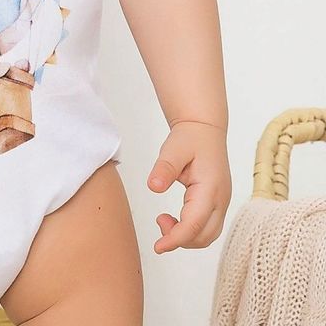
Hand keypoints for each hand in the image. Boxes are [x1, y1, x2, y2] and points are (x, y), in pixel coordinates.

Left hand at [147, 120, 231, 253]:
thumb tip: (153, 187)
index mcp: (210, 188)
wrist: (205, 129)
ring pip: (207, 235)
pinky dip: (191, 231)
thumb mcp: (172, 148)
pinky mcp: (218, 203)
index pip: (194, 225)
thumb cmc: (190, 138)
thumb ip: (164, 168)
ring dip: (186, 237)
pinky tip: (175, 219)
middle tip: (159, 221)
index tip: (158, 247)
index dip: (175, 239)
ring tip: (164, 220)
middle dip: (179, 239)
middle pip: (203, 236)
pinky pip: (207, 227)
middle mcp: (220, 200)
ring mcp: (222, 203)